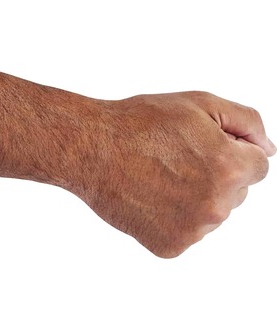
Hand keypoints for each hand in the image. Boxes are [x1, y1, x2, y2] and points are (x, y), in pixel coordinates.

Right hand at [71, 91, 274, 257]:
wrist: (91, 148)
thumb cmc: (137, 122)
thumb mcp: (197, 103)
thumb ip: (246, 121)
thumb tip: (267, 148)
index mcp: (230, 167)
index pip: (257, 165)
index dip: (227, 148)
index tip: (198, 143)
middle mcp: (218, 204)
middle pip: (235, 191)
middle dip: (214, 173)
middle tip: (173, 155)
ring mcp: (195, 229)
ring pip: (210, 212)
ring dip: (193, 196)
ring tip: (157, 173)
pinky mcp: (171, 246)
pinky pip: (186, 231)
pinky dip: (171, 216)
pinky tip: (148, 193)